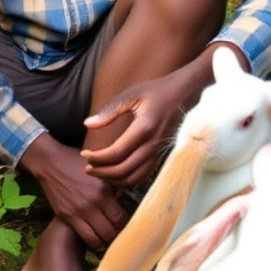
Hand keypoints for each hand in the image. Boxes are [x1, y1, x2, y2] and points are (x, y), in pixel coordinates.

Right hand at [19, 134, 127, 251]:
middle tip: (118, 236)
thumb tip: (124, 198)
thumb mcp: (99, 171)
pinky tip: (95, 240)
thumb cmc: (76, 164)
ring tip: (107, 241)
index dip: (125, 225)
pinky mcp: (66, 216)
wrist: (50, 163)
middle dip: (116, 237)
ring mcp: (78, 212)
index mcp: (103, 193)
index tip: (125, 225)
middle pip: (111, 232)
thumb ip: (112, 186)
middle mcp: (92, 205)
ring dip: (104, 243)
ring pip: (97, 240)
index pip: (121, 218)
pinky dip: (92, 242)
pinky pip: (84, 237)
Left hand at [79, 43, 241, 186]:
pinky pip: (144, 175)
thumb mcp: (132, 94)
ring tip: (98, 172)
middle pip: (124, 170)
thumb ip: (110, 110)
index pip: (116, 153)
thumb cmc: (158, 90)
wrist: (186, 93)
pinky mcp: (162, 155)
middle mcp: (153, 144)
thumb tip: (88, 124)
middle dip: (102, 172)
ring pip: (135, 178)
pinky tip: (115, 174)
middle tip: (87, 168)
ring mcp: (159, 152)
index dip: (98, 158)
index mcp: (145, 128)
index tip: (84, 154)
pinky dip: (128, 180)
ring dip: (114, 180)